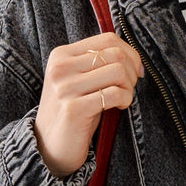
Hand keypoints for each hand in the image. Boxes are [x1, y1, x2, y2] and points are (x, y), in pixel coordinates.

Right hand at [33, 35, 144, 176]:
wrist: (49, 146)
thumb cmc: (73, 111)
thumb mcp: (80, 80)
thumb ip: (98, 62)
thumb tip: (134, 56)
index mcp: (62, 55)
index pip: (108, 39)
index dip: (130, 53)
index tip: (135, 71)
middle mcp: (60, 67)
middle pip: (116, 54)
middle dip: (132, 71)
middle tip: (128, 88)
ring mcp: (65, 88)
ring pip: (118, 71)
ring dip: (129, 87)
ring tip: (123, 99)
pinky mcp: (73, 109)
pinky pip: (115, 94)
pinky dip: (125, 100)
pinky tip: (119, 107)